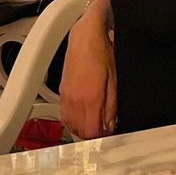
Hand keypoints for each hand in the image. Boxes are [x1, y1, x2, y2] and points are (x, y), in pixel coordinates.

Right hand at [60, 10, 116, 138]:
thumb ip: (111, 105)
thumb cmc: (101, 53)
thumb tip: (111, 123)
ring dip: (82, 129)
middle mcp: (76, 101)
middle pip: (81, 132)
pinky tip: (81, 117)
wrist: (84, 38)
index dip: (102, 136)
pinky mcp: (61, 92)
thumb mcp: (114, 80)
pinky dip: (72, 121)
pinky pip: (64, 115)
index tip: (109, 134)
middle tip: (103, 129)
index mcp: (91, 99)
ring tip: (93, 124)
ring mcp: (66, 97)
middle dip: (93, 134)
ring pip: (71, 126)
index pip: (92, 132)